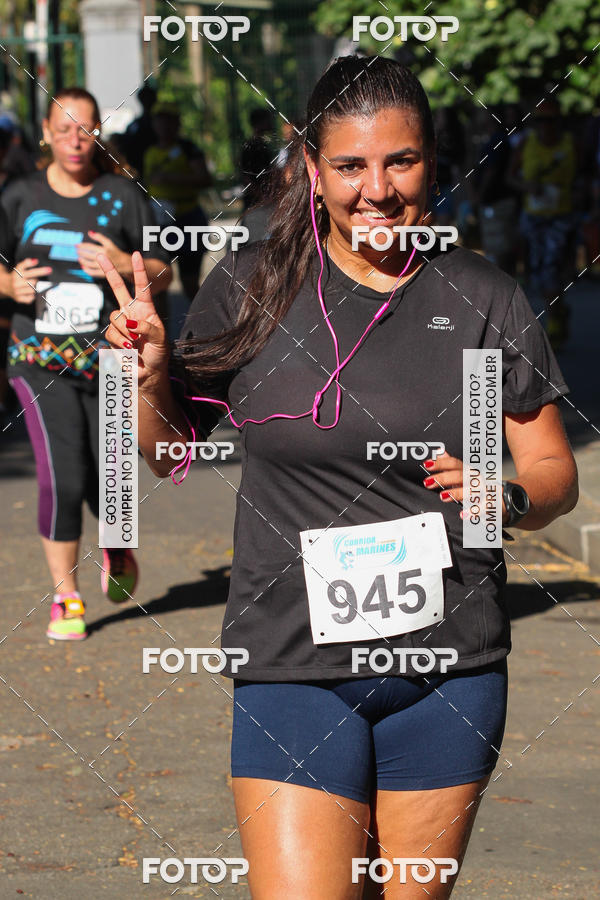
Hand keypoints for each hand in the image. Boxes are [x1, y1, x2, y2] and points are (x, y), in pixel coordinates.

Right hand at [11, 258, 51, 303]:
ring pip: (33, 290)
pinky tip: (28, 293)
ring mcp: (17, 291)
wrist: (5, 285)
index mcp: (17, 274)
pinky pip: (31, 298)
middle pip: (34, 282)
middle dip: (37, 280)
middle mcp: (16, 282)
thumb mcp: (19, 268)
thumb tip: (35, 260)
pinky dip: (32, 296)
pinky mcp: (18, 299)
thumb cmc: (15, 277)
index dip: (40, 270)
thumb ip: (26, 264)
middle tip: (35, 280)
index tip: (49, 270)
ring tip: (30, 286)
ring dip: (35, 288)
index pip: (30, 271)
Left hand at [77, 231, 127, 279]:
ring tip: (79, 259)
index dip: (82, 245)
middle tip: (77, 251)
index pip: (89, 246)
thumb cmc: (116, 253)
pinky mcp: (103, 273)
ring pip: (88, 264)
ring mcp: (103, 266)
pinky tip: (83, 267)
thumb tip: (90, 232)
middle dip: (81, 252)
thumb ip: (99, 237)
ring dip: (82, 261)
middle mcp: (103, 258)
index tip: (77, 245)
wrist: (124, 263)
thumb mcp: (109, 243)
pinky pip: (92, 273)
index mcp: (104, 250)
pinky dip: (86, 270)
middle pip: (87, 255)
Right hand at [99, 250, 168, 388]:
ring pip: (114, 319)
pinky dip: (120, 343)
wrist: (148, 373)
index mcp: (145, 309)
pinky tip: (129, 351)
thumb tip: (131, 323)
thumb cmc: (158, 354)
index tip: (136, 254)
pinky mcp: (112, 337)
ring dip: (126, 332)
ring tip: (136, 345)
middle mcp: (131, 313)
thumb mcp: (161, 339)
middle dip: (109, 271)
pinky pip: (111, 335)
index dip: (138, 271)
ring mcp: (120, 325)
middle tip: (101, 254)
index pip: (142, 287)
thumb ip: (148, 328)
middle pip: (117, 288)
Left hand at [422, 452, 507, 523]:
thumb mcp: (464, 474)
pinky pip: (483, 507)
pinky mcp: (492, 505)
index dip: (440, 463)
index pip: (454, 463)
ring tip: (443, 496)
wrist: (504, 499)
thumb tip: (439, 452)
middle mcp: (476, 480)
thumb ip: (451, 465)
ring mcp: (485, 492)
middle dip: (443, 478)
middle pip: (460, 475)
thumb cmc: (479, 487)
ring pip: (471, 490)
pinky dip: (473, 511)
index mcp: (469, 472)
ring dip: (456, 492)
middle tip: (429, 482)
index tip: (427, 465)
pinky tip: (463, 514)